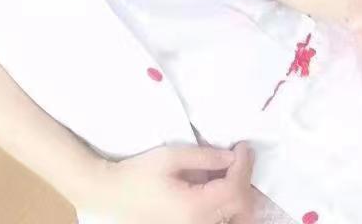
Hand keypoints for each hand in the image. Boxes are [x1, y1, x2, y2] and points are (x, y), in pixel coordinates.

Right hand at [89, 141, 255, 222]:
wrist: (116, 194)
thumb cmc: (139, 173)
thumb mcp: (170, 156)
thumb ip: (202, 156)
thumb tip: (230, 155)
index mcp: (195, 206)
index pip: (234, 189)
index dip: (244, 166)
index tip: (244, 146)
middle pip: (242, 208)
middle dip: (245, 179)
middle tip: (240, 157)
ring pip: (237, 218)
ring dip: (241, 195)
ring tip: (234, 173)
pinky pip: (223, 220)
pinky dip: (231, 205)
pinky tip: (224, 188)